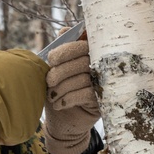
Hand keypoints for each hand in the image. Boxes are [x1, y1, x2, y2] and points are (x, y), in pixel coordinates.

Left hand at [44, 39, 100, 153]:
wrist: (63, 121)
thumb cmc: (58, 91)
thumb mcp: (54, 71)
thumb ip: (59, 51)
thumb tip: (64, 31)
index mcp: (88, 53)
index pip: (83, 42)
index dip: (66, 49)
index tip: (51, 59)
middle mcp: (100, 64)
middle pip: (83, 57)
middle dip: (61, 70)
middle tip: (49, 81)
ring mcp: (104, 81)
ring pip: (83, 77)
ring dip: (62, 87)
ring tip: (51, 96)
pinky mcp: (104, 99)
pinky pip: (86, 93)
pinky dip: (68, 99)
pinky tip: (59, 104)